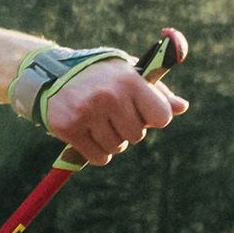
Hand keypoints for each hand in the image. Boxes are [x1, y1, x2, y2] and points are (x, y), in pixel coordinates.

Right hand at [44, 59, 188, 163]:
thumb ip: (157, 92)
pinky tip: (86, 133)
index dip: (152, 117)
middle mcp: (110, 95)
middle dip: (127, 129)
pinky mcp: (70, 128)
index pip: (162, 117)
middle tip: (112, 113)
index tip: (140, 110)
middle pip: (138, 136)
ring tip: (97, 121)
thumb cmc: (100, 75)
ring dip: (110, 141)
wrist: (51, 74)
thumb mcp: (129, 74)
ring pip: (117, 148)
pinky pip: (99, 158)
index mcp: (129, 79)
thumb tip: (182, 107)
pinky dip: (96, 152)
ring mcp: (88, 112)